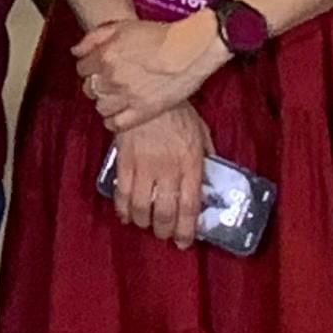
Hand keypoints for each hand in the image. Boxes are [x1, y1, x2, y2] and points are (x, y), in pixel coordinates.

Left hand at [74, 9, 224, 134]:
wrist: (190, 50)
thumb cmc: (160, 36)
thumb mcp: (122, 27)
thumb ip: (93, 38)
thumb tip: (76, 51)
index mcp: (105, 56)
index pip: (82, 68)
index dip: (89, 68)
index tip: (95, 69)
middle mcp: (112, 77)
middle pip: (90, 88)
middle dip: (95, 85)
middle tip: (105, 83)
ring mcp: (128, 96)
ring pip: (101, 107)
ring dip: (104, 102)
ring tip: (113, 98)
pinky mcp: (144, 111)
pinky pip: (117, 124)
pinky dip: (112, 122)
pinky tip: (116, 116)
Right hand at [107, 104, 211, 250]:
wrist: (145, 90)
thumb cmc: (177, 111)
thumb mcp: (201, 132)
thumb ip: (206, 156)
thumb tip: (210, 179)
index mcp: (190, 164)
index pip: (189, 206)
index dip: (186, 229)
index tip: (184, 242)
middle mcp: (168, 169)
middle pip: (164, 211)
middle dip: (164, 230)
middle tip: (164, 235)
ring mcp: (144, 165)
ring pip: (141, 205)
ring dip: (144, 221)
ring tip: (146, 225)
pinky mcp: (124, 159)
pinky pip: (122, 191)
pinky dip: (123, 208)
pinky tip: (126, 215)